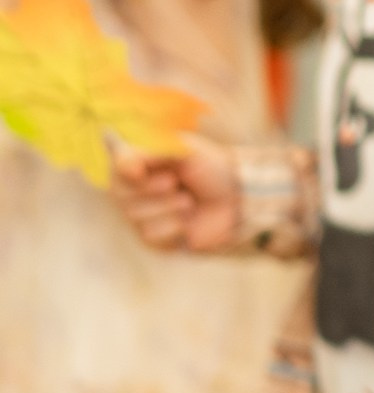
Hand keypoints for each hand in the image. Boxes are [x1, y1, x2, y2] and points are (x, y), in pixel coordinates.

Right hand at [109, 136, 243, 253]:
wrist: (236, 199)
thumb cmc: (211, 169)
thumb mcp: (186, 152)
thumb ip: (154, 153)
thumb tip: (122, 158)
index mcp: (141, 162)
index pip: (118, 165)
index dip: (126, 168)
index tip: (139, 170)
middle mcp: (134, 190)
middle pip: (120, 194)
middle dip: (151, 189)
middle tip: (175, 183)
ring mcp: (141, 217)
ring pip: (135, 217)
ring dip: (168, 208)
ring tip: (189, 202)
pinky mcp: (154, 240)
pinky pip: (150, 237)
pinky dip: (173, 228)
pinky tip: (187, 222)